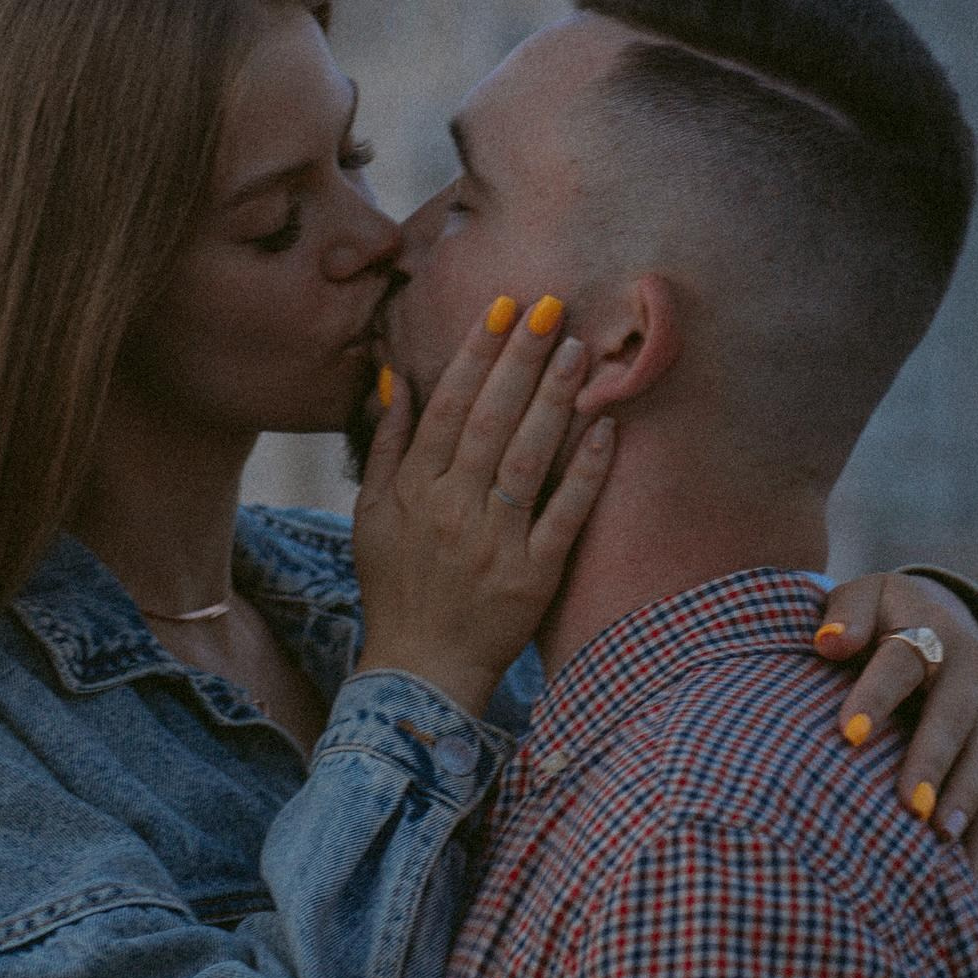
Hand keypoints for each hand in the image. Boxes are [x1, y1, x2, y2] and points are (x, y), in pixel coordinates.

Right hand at [352, 296, 616, 717]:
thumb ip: (386, 446)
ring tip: (577, 350)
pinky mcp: (533, 576)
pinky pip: (564, 515)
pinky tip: (606, 429)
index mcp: (413, 491)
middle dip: (519, 361)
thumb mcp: (371, 516)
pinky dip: (584, 472)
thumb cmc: (396, 586)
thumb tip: (395, 378)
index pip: (447, 408)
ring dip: (553, 401)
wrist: (420, 670)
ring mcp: (494, 543)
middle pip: (488, 421)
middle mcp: (451, 510)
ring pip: (525, 459)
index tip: (501, 309)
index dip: (474, 356)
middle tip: (549, 307)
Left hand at [813, 572, 977, 862]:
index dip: (877, 696)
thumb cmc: (880, 618)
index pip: (904, 660)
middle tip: (910, 808)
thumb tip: (828, 643)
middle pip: (954, 715)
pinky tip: (967, 869)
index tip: (848, 736)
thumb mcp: (862, 599)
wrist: (936, 623)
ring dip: (965, 799)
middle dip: (934, 760)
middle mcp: (972, 666)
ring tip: (941, 841)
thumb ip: (844, 615)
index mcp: (932, 627)